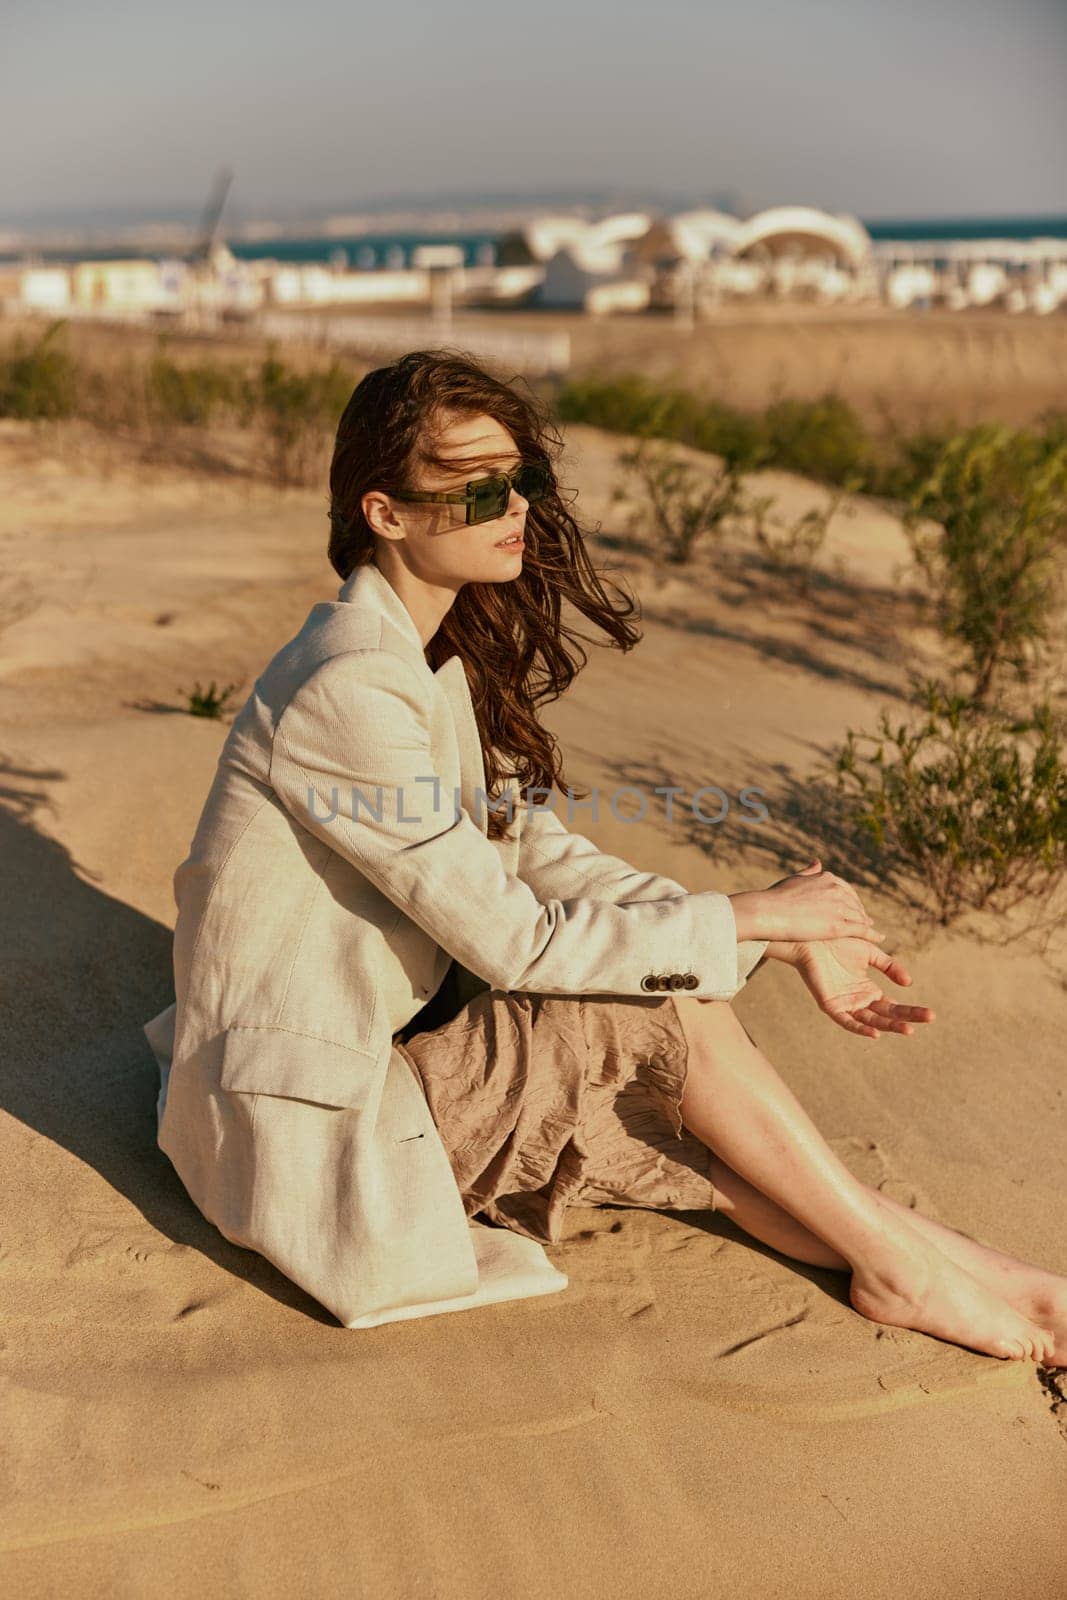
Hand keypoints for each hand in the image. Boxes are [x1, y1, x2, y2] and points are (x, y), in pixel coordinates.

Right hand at [729, 859, 883, 943]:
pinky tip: (878, 939)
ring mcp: (838, 908)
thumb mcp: (794, 879)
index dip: (851, 900)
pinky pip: (859, 930)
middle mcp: (836, 890)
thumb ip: (809, 871)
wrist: (768, 911)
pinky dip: (871, 934)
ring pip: (859, 917)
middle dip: (860, 912)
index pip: (845, 889)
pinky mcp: (837, 926)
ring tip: (872, 931)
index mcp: (826, 878)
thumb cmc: (775, 897)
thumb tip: (818, 861)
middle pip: (855, 903)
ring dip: (867, 924)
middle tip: (866, 921)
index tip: (853, 907)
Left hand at [772, 936, 935, 1039]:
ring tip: (909, 1029)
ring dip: (889, 1026)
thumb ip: (889, 966)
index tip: (931, 1014)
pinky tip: (875, 1033)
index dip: (911, 1011)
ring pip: (871, 1021)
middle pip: (887, 1015)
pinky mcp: (830, 1005)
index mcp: (867, 990)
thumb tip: (909, 983)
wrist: (812, 936)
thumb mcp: (869, 952)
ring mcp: (845, 1004)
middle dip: (908, 1018)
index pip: (894, 1006)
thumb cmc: (838, 942)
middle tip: (930, 1018)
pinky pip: (846, 1021)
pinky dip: (860, 1029)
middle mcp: (858, 1000)